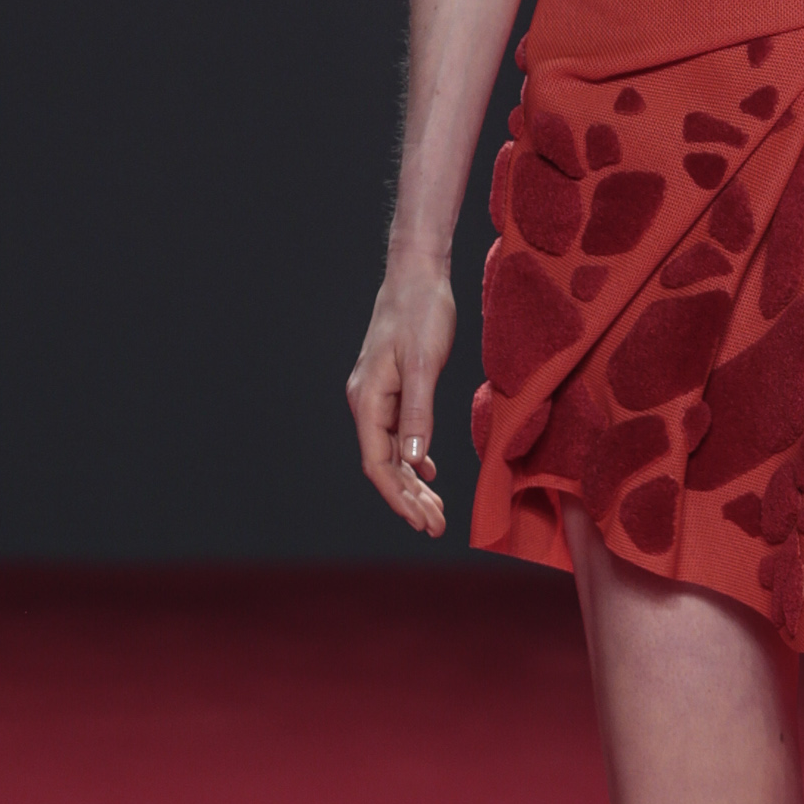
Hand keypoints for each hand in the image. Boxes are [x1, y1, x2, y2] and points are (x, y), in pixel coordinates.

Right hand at [346, 261, 457, 536]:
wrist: (417, 275)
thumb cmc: (420, 311)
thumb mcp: (422, 362)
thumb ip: (418, 411)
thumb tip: (416, 460)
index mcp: (367, 399)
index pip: (377, 463)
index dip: (397, 496)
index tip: (420, 521)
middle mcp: (367, 403)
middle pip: (385, 465)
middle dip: (409, 499)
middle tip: (436, 528)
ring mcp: (379, 398)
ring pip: (393, 453)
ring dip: (414, 484)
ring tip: (436, 512)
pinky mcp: (394, 390)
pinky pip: (400, 435)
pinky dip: (415, 459)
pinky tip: (429, 473)